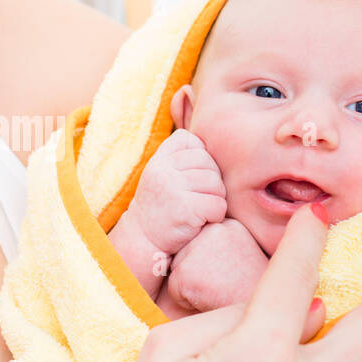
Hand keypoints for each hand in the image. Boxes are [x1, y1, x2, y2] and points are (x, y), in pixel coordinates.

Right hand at [120, 129, 226, 258]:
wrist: (142, 241)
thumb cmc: (161, 206)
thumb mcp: (163, 173)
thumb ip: (179, 154)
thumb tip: (202, 120)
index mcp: (159, 159)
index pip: (193, 142)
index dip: (200, 160)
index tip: (190, 178)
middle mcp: (163, 170)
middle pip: (209, 164)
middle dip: (211, 182)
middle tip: (197, 198)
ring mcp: (172, 189)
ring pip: (216, 185)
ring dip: (215, 200)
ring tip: (199, 209)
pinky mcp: (184, 209)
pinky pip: (218, 206)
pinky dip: (215, 216)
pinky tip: (200, 221)